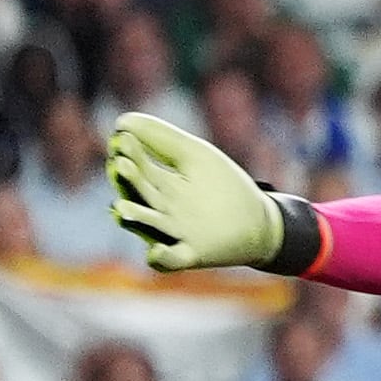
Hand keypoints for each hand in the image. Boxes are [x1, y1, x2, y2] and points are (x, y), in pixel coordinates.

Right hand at [106, 112, 285, 273]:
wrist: (258, 223)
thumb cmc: (222, 186)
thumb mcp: (196, 156)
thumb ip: (162, 138)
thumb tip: (122, 120)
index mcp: (161, 184)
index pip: (139, 166)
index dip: (130, 153)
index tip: (123, 138)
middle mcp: (162, 208)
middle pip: (142, 192)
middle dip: (131, 180)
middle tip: (121, 164)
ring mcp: (175, 232)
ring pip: (150, 225)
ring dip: (136, 217)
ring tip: (122, 208)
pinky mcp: (191, 254)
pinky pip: (171, 259)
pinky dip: (162, 257)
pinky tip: (158, 250)